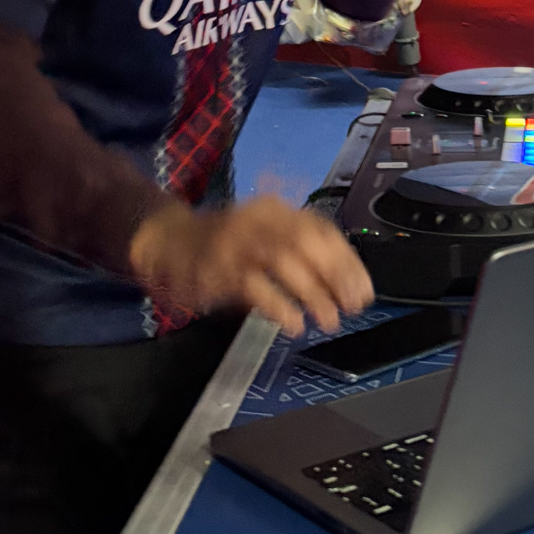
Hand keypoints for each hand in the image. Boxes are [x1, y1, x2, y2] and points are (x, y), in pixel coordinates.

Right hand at [128, 196, 373, 337]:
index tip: (365, 291)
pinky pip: (254, 284)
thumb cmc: (225, 244)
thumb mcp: (265, 239)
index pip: (323, 230)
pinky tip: (294, 323)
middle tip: (353, 307)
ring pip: (283, 259)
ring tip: (329, 321)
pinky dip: (278, 305)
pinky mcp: (216, 265)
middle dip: (336, 276)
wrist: (168, 241)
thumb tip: (346, 285)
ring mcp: (236, 239)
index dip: (347, 261)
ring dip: (312, 292)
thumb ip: (301, 255)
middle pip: (307, 241)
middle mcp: (259, 217)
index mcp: (277, 209)